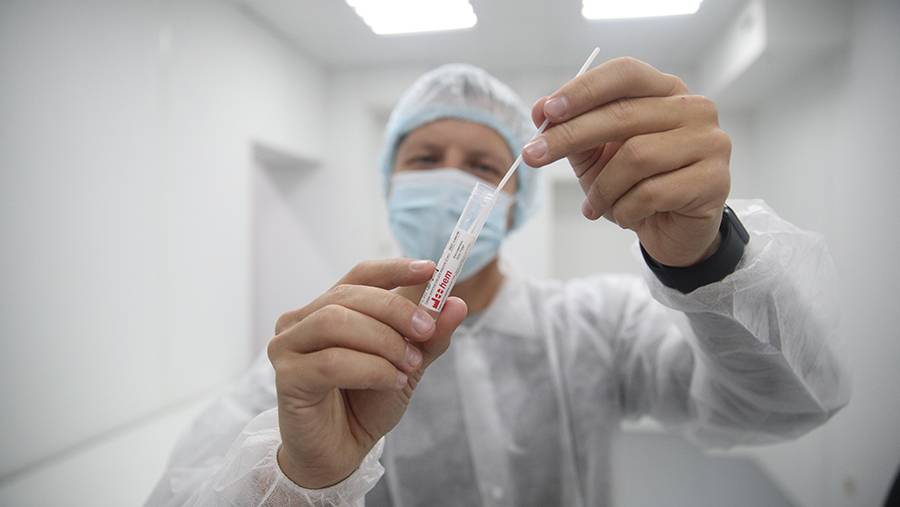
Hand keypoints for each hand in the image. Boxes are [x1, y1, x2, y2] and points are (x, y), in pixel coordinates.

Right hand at [267, 258, 466, 487]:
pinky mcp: (286, 377)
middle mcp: (301, 321)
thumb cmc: (365, 405)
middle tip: (426, 330)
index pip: (360, 275)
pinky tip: (391, 381)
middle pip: (349, 295)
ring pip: (336, 322)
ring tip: (409, 365)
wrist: (340, 454)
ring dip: (382, 340)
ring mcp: (287, 347)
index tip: (430, 269)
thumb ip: (429, 337)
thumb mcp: (407, 366)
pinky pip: (331, 362)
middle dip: (395, 310)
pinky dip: (370, 368)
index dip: (394, 269)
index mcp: (327, 308)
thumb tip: (457, 303)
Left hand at [523, 57, 731, 266]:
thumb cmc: (635, 185)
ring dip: (603, 188)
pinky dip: (624, 209)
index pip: (624, 74)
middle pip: (623, 115)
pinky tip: (624, 216)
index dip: (583, 90)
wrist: (673, 230)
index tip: (545, 112)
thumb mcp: (597, 155)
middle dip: (569, 137)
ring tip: (594, 205)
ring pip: (636, 157)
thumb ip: (572, 129)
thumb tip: (539, 110)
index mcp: (666, 91)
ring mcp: (710, 143)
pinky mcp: (714, 181)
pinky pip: (651, 193)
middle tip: (532, 156)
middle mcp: (694, 109)